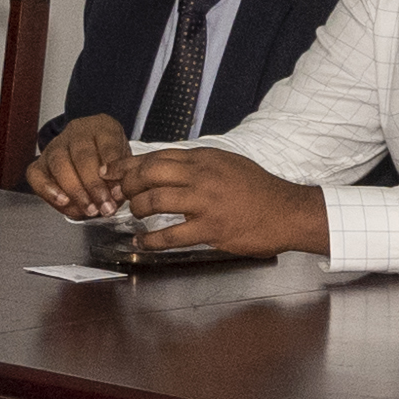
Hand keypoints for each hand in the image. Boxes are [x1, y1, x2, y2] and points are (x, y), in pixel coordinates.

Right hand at [27, 110, 135, 222]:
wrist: (90, 153)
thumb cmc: (109, 158)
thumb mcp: (124, 160)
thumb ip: (121, 175)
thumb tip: (115, 195)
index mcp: (102, 127)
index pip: (108, 144)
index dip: (112, 167)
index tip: (117, 188)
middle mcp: (76, 132)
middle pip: (82, 156)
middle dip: (94, 186)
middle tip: (105, 206)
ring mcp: (55, 146)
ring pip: (60, 164)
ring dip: (76, 191)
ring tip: (89, 210)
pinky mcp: (39, 163)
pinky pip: (36, 175)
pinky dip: (48, 190)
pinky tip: (63, 201)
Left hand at [116, 146, 321, 256]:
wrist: (287, 211)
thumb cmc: (259, 189)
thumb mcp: (229, 164)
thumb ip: (200, 164)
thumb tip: (170, 168)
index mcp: (205, 158)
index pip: (158, 156)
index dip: (129, 164)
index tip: (111, 170)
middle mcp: (202, 175)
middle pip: (150, 173)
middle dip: (128, 184)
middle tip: (121, 195)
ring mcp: (206, 202)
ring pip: (156, 200)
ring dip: (139, 209)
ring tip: (136, 215)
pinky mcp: (211, 228)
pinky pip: (171, 235)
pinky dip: (152, 240)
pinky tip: (143, 242)